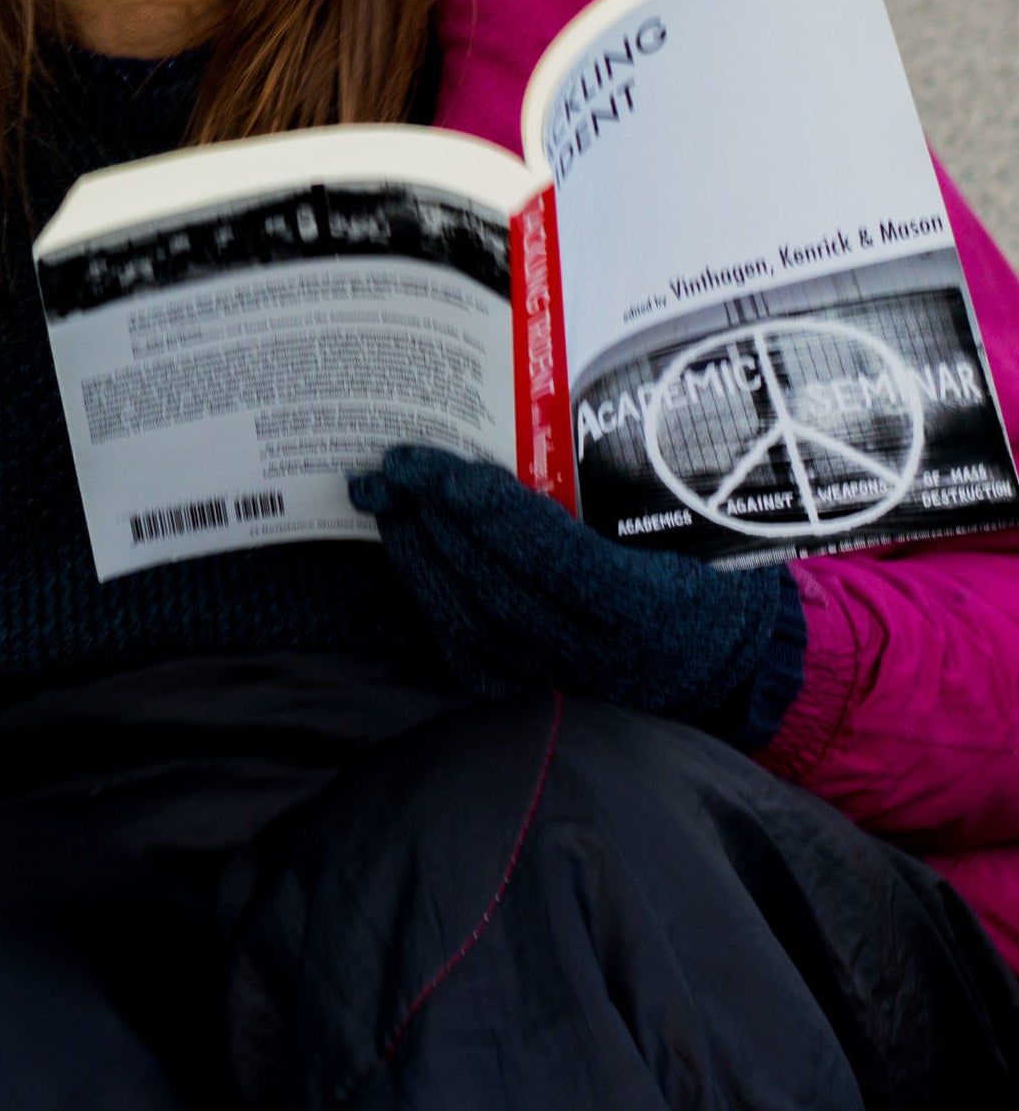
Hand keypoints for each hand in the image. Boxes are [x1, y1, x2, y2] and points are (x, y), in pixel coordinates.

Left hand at [349, 445, 803, 745]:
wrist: (726, 661)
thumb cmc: (713, 573)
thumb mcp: (693, 527)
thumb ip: (627, 489)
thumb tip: (544, 418)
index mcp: (649, 608)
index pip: (554, 557)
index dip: (492, 513)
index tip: (444, 470)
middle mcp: (599, 655)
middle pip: (496, 584)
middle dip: (435, 520)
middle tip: (392, 466)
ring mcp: (561, 681)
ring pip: (468, 618)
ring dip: (418, 552)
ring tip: (385, 498)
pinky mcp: (531, 692)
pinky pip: (464, 644)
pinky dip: (429, 591)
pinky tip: (407, 547)